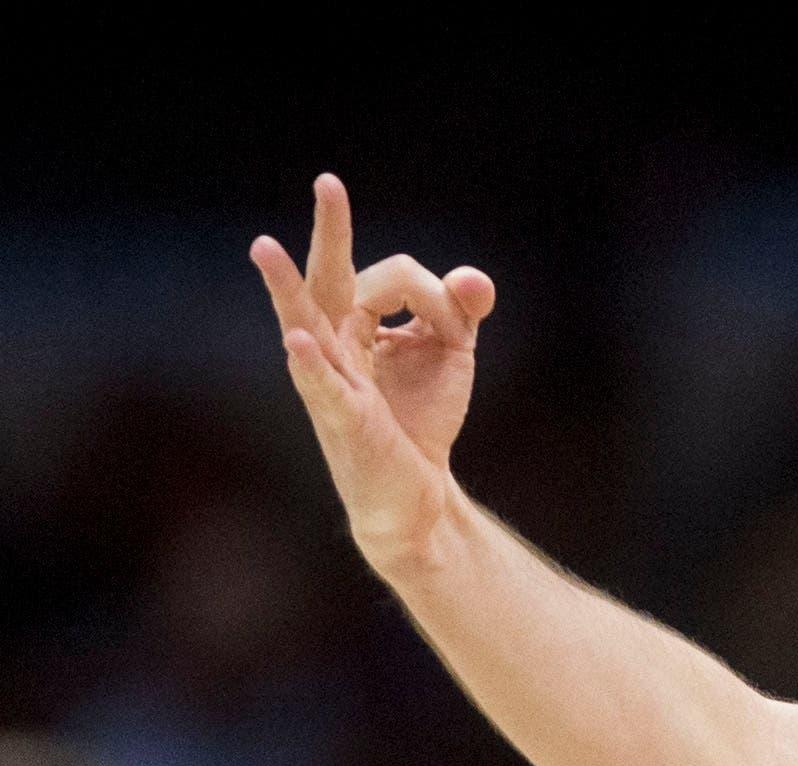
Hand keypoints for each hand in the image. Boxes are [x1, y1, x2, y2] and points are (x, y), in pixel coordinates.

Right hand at [250, 174, 495, 567]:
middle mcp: (333, 342)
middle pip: (328, 278)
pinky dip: (311, 365)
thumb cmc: (418, 419)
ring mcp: (331, 378)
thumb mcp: (449, 355)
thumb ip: (459, 310)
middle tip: (329, 182)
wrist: (413, 492)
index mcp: (355, 321)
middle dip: (331, 231)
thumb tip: (473, 279)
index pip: (393, 278)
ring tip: (264, 248)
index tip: (458, 318)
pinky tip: (297, 343)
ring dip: (286, 287)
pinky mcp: (343, 417)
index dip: (435, 296)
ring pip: (307, 324)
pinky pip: (322, 386)